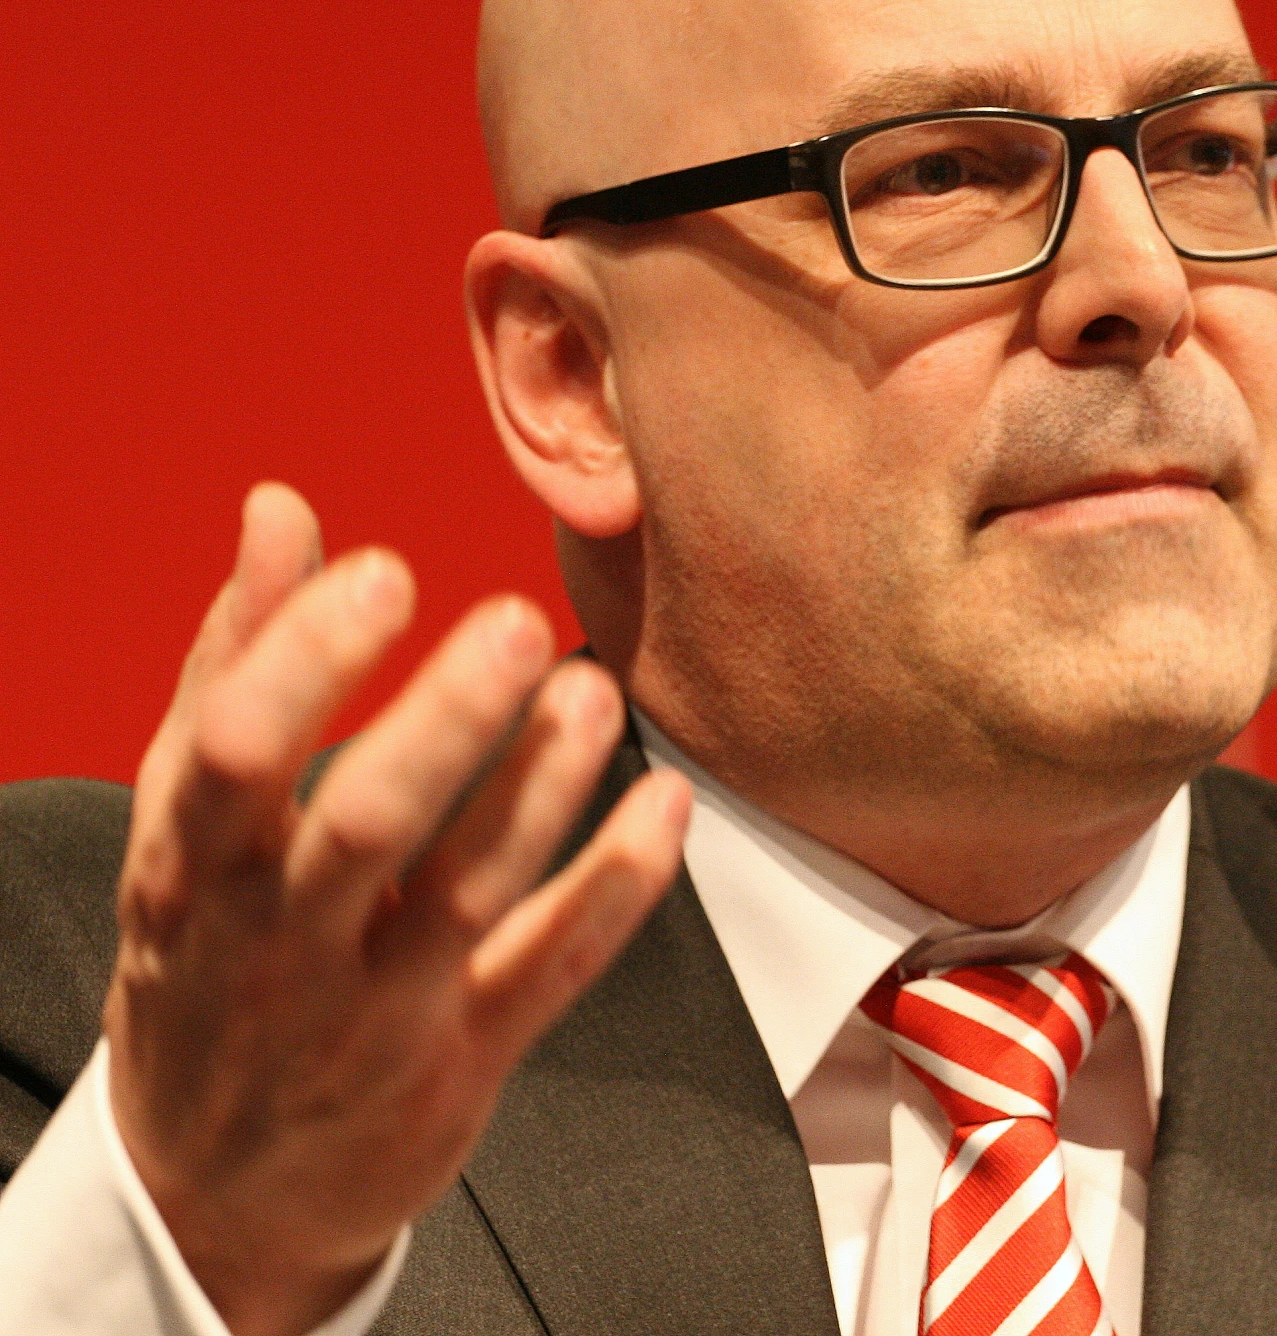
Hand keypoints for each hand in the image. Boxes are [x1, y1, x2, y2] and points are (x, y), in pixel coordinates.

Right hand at [102, 484, 689, 1335]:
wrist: (219, 1188)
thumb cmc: (209, 960)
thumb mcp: (187, 823)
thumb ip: (235, 660)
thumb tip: (281, 508)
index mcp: (193, 869)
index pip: (234, 757)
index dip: (304, 660)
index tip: (384, 569)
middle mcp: (280, 943)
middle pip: (362, 827)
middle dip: (443, 724)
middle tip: (518, 622)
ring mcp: (377, 1011)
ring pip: (468, 897)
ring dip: (541, 791)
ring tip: (595, 691)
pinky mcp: (463, 1062)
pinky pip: (552, 970)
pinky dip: (615, 888)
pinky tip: (667, 805)